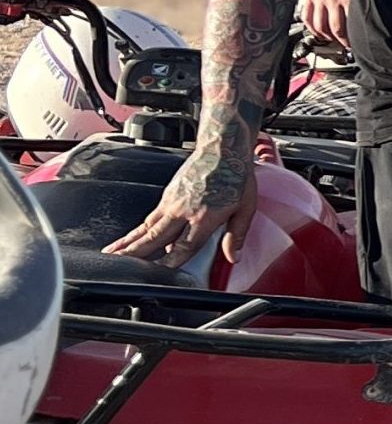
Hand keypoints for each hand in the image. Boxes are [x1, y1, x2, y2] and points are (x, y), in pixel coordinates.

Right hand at [102, 141, 258, 266]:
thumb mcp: (247, 207)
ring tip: (111, 254)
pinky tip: (129, 238)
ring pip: (147, 227)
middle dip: (135, 253)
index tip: (158, 275)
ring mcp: (172, 201)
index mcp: (204, 216)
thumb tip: (234, 258)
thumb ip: (237, 234)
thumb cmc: (237, 176)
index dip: (171, 263)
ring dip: (129, 242)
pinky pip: (150, 217)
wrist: (222, 148)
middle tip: (117, 265)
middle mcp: (183, 210)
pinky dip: (138, 230)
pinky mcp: (167, 195)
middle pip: (156, 238)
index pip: (185, 246)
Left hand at [296, 0, 354, 52]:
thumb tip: (322, 23)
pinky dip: (353, 33)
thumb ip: (322, 2)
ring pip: (335, 28)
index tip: (321, 38)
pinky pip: (350, 22)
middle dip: (329, 39)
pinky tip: (356, 35)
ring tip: (347, 42)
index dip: (314, 32)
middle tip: (337, 43)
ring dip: (342, 39)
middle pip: (320, 27)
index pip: (307, 18)